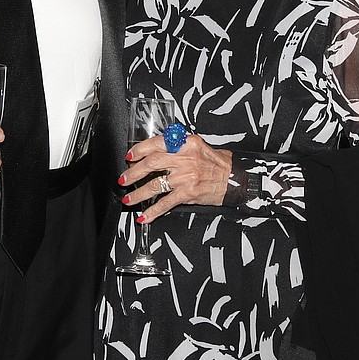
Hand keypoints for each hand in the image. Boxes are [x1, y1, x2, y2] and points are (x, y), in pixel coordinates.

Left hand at [117, 133, 231, 221]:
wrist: (234, 179)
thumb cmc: (217, 163)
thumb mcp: (198, 145)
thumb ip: (177, 146)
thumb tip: (154, 152)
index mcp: (186, 143)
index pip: (156, 144)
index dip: (139, 150)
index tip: (130, 156)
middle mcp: (185, 159)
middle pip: (151, 164)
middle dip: (133, 173)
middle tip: (124, 179)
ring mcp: (186, 177)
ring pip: (154, 184)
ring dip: (138, 193)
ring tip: (129, 199)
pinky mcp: (188, 193)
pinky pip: (165, 203)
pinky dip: (153, 211)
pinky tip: (144, 216)